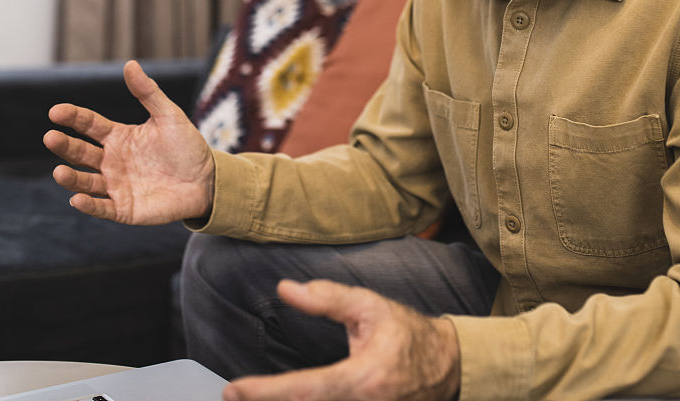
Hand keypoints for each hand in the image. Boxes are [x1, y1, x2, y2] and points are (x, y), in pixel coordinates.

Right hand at [44, 60, 214, 224]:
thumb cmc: (187, 147)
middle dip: (64, 146)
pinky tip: (77, 199)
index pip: (89, 125)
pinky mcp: (124, 209)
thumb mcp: (169, 116)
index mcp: (118, 137)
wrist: (208, 181)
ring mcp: (116, 185)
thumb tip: (129, 64)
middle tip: (50, 137)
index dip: (73, 117)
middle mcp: (111, 161)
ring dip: (71, 178)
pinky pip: (102, 208)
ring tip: (59, 172)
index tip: (56, 112)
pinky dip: (89, 205)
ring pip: (86, 182)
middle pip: (81, 152)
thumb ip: (148, 93)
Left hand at [225, 280, 460, 400]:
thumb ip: (328, 298)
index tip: (235, 390)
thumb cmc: (407, 335)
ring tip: (253, 399)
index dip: (267, 392)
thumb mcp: (370, 307)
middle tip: (233, 396)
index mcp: (364, 379)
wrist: (446, 367)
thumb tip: (287, 289)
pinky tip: (286, 400)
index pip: (306, 389)